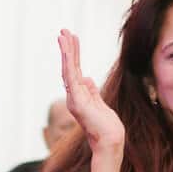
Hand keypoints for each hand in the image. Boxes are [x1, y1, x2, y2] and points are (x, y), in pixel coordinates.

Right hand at [58, 29, 123, 152]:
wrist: (110, 140)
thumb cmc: (107, 126)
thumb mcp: (100, 103)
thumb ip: (92, 91)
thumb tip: (87, 78)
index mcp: (80, 95)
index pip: (75, 71)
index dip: (74, 55)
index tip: (73, 39)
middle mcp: (74, 96)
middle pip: (70, 67)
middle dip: (67, 48)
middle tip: (64, 31)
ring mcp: (74, 98)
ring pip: (68, 69)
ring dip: (66, 51)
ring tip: (63, 34)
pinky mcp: (77, 100)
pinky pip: (71, 76)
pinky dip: (69, 62)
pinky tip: (68, 49)